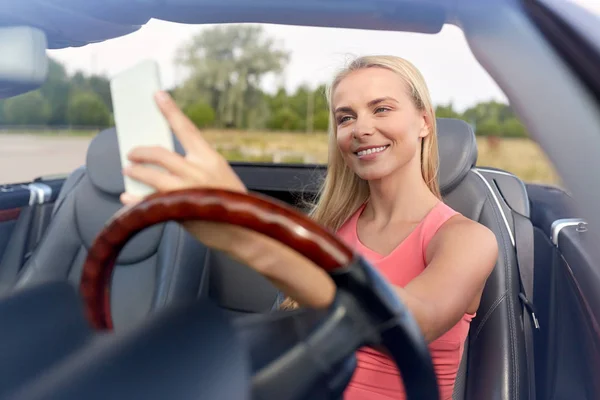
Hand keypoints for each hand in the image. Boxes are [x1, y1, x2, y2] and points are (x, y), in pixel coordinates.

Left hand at [120, 91, 335, 307]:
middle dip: (141, 151)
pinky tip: (126, 197)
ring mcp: (187, 190)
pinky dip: (134, 198)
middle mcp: (198, 171)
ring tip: (128, 172)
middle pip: (160, 153)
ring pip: (151, 175)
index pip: (186, 128)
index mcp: (210, 158)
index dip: (170, 110)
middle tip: (132, 152)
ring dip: (136, 172)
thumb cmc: (231, 204)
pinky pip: (147, 201)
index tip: (157, 94)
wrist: (244, 233)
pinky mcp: (178, 209)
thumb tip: (167, 162)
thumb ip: (197, 167)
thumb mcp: (220, 176)